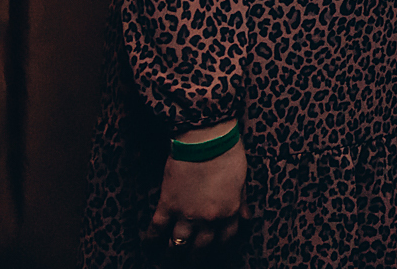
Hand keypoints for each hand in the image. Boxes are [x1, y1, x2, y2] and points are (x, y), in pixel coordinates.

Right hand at [146, 121, 246, 252]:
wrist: (206, 141)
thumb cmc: (228, 154)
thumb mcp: (242, 180)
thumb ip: (241, 201)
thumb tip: (247, 216)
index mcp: (229, 211)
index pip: (226, 237)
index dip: (221, 244)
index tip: (216, 246)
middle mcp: (208, 218)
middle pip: (202, 246)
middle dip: (196, 254)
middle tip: (192, 257)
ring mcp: (186, 214)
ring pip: (179, 242)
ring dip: (175, 249)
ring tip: (172, 252)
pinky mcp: (167, 204)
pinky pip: (157, 228)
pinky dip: (151, 238)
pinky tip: (149, 243)